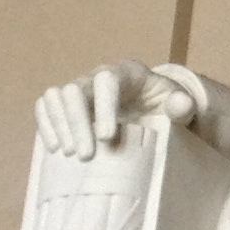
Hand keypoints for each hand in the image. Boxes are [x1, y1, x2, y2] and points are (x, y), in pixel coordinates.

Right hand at [34, 62, 194, 157]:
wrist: (150, 107)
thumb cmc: (163, 105)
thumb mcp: (179, 105)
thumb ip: (182, 105)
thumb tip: (181, 106)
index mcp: (126, 73)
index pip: (107, 81)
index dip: (104, 107)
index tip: (107, 138)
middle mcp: (97, 77)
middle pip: (75, 90)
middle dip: (77, 122)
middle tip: (85, 156)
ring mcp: (79, 90)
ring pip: (56, 96)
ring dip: (59, 125)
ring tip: (68, 154)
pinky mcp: (66, 105)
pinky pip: (46, 106)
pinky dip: (46, 124)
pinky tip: (53, 149)